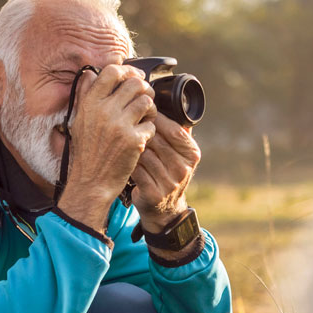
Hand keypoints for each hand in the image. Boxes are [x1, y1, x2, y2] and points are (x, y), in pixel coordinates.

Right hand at [58, 64, 157, 231]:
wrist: (91, 182)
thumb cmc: (86, 152)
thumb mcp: (78, 120)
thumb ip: (84, 95)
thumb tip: (91, 73)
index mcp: (90, 103)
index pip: (112, 71)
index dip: (128, 70)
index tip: (134, 77)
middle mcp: (104, 111)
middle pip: (135, 83)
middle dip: (144, 89)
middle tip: (145, 98)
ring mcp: (120, 125)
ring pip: (147, 102)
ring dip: (150, 109)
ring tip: (145, 118)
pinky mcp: (134, 140)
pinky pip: (151, 124)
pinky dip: (150, 130)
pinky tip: (142, 137)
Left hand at [130, 113, 200, 232]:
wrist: (165, 210)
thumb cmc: (168, 173)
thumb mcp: (179, 154)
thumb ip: (178, 131)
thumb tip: (172, 101)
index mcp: (192, 154)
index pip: (174, 130)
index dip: (157, 119)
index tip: (143, 111)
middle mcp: (183, 169)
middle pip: (157, 140)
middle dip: (141, 130)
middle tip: (127, 123)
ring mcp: (169, 183)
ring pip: (144, 154)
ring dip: (132, 145)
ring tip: (122, 139)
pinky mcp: (153, 193)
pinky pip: (136, 169)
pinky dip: (127, 161)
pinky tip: (121, 157)